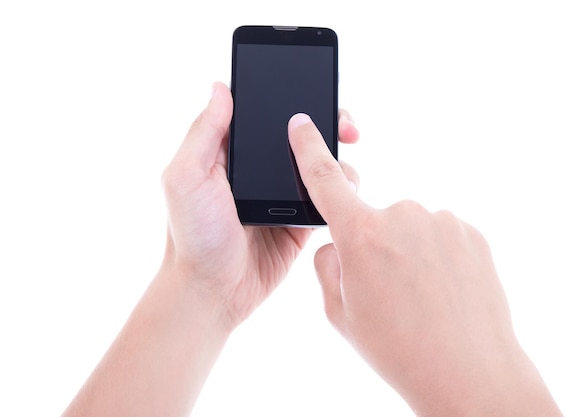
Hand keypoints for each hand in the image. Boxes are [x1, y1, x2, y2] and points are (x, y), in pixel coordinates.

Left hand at [160, 83, 358, 330]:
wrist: (212, 294)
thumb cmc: (191, 236)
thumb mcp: (186, 177)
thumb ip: (205, 132)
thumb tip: (221, 87)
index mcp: (231, 152)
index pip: (264, 112)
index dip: (290, 97)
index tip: (314, 91)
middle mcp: (259, 169)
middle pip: (300, 134)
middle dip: (327, 124)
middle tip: (347, 127)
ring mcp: (282, 194)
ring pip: (319, 164)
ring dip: (337, 159)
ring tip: (343, 168)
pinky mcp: (300, 221)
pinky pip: (327, 198)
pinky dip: (340, 192)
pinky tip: (344, 194)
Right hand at [288, 113, 561, 416]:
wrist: (468, 372)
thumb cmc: (398, 348)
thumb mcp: (340, 313)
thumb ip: (328, 266)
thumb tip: (336, 244)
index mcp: (360, 236)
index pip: (326, 181)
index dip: (309, 149)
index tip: (302, 124)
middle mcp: (401, 217)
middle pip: (375, 220)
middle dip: (376, 246)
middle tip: (391, 291)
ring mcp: (441, 222)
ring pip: (412, 229)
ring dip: (411, 253)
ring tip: (422, 297)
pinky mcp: (471, 232)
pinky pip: (443, 236)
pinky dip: (440, 258)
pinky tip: (445, 291)